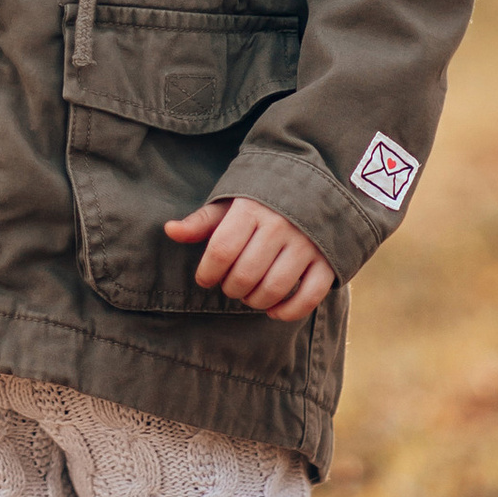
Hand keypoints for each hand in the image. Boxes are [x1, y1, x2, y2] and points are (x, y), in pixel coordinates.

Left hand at [162, 195, 334, 321]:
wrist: (315, 184)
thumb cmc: (262, 198)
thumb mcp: (230, 202)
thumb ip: (202, 220)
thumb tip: (170, 230)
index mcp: (252, 208)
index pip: (221, 250)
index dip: (207, 273)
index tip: (205, 278)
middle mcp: (280, 225)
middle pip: (245, 274)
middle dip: (230, 288)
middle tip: (229, 285)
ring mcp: (307, 244)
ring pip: (274, 289)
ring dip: (255, 301)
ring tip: (248, 295)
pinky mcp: (328, 261)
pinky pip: (308, 298)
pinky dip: (288, 311)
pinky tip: (273, 310)